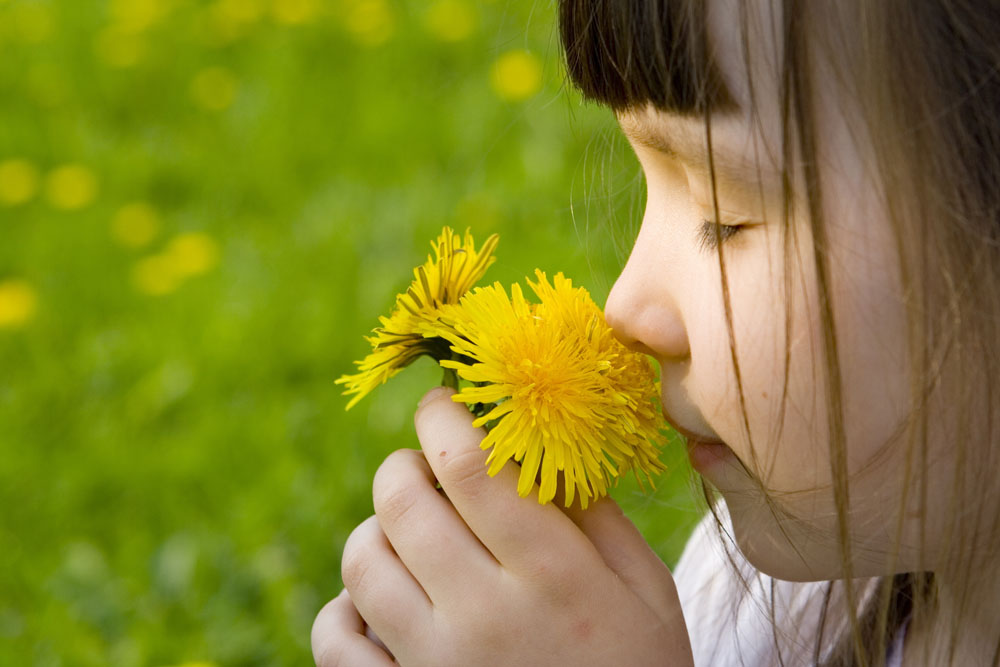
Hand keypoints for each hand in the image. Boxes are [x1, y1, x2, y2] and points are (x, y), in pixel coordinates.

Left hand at [313, 387, 693, 665]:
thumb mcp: (645, 588)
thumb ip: (595, 514)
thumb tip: (534, 446)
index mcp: (553, 575)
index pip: (470, 466)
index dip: (444, 416)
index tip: (442, 402)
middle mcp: (483, 615)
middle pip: (401, 502)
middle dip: (405, 465)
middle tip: (427, 468)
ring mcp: (433, 664)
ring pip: (361, 560)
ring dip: (377, 529)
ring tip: (410, 536)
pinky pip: (334, 638)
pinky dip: (345, 607)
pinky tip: (381, 604)